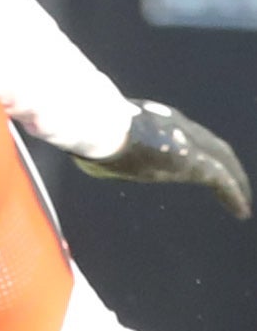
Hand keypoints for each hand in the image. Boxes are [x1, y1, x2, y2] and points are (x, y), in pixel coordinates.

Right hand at [76, 102, 252, 216]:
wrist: (97, 126)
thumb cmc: (89, 133)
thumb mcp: (96, 142)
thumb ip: (103, 152)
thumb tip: (92, 161)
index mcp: (154, 119)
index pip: (184, 131)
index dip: (196, 146)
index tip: (197, 160)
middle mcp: (177, 126)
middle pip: (211, 144)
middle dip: (224, 162)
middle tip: (231, 181)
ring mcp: (188, 142)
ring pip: (222, 160)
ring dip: (235, 179)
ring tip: (241, 200)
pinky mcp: (194, 162)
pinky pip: (223, 180)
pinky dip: (234, 195)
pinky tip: (241, 211)